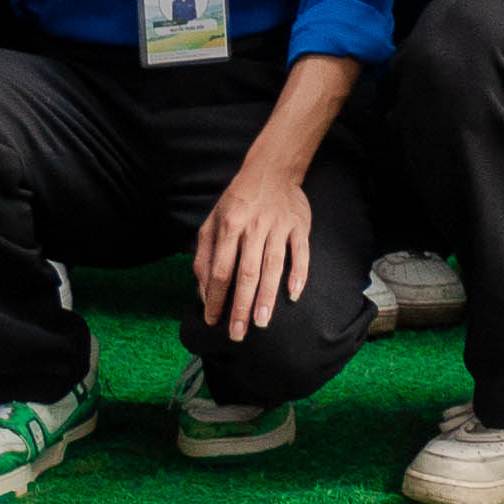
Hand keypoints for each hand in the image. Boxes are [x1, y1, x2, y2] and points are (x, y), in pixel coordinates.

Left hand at [195, 161, 317, 335]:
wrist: (272, 170)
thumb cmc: (237, 203)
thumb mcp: (211, 223)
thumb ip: (203, 257)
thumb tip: (203, 292)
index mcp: (228, 226)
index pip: (220, 269)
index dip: (215, 297)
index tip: (212, 320)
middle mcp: (253, 227)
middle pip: (246, 272)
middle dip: (240, 305)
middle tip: (238, 333)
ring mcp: (278, 226)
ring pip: (272, 265)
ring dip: (267, 295)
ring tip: (261, 321)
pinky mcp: (299, 225)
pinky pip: (300, 251)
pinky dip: (299, 273)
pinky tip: (294, 294)